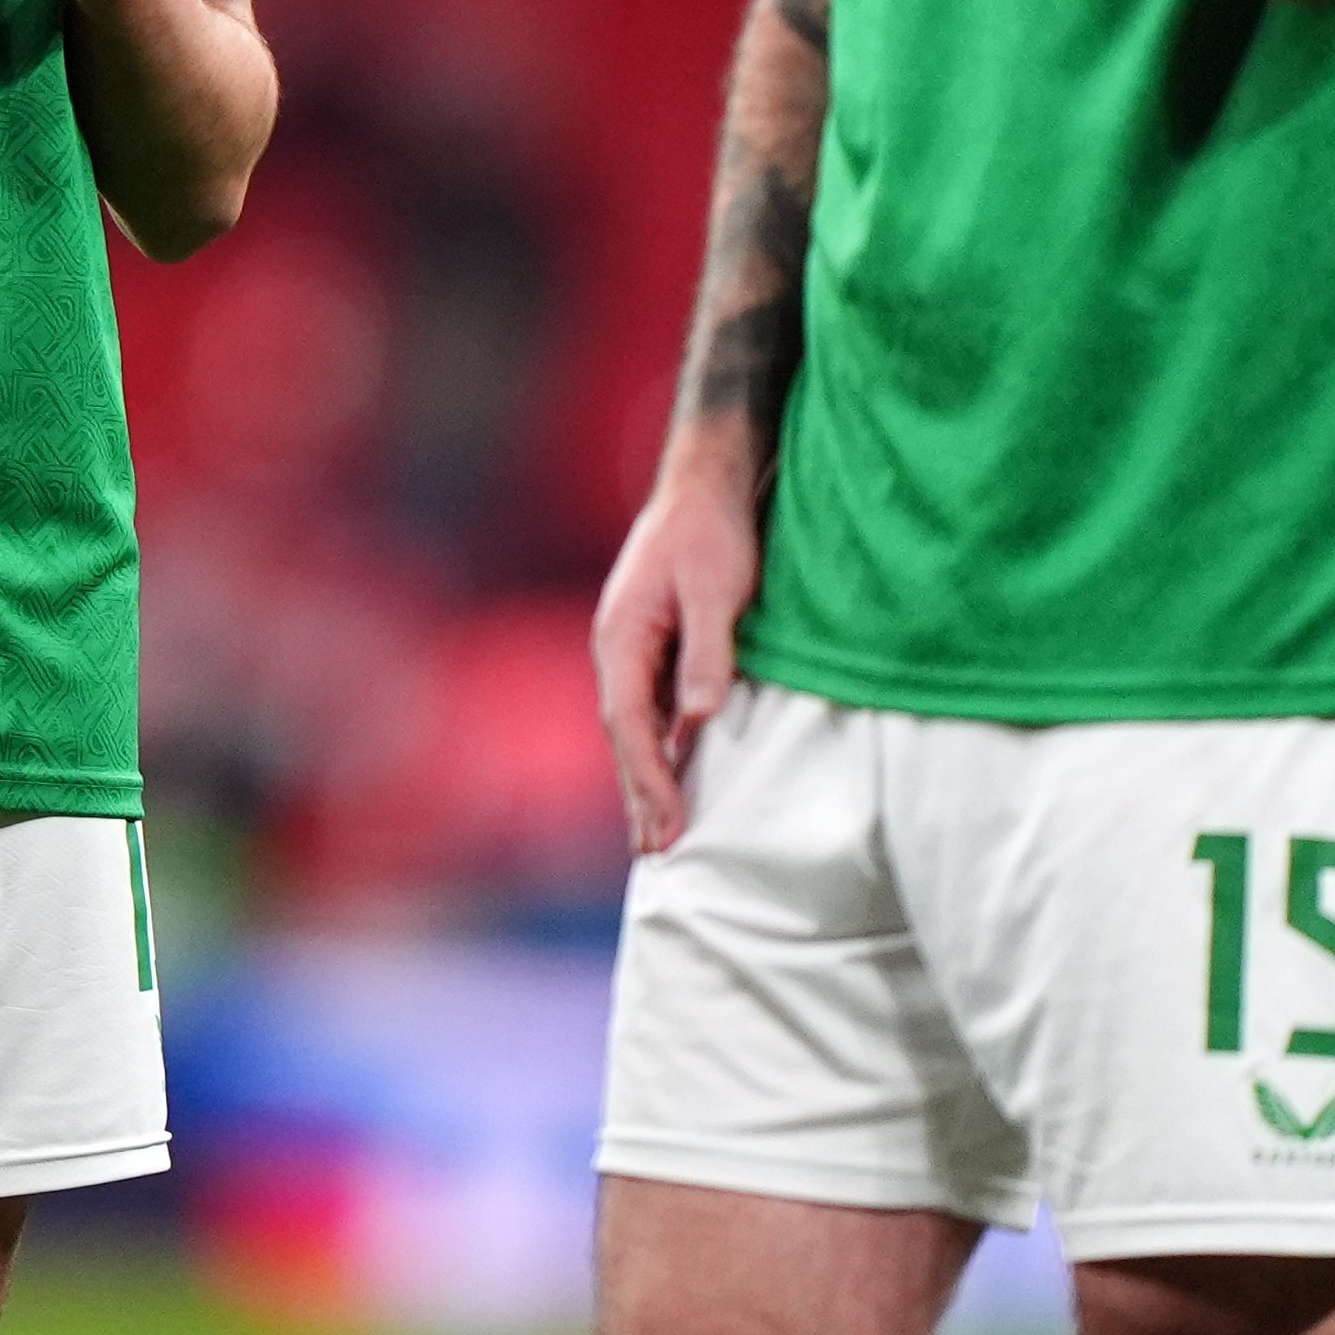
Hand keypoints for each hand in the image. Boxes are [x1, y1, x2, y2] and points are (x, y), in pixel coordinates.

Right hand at [594, 460, 762, 852]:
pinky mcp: (655, 644)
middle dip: (639, 793)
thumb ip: (709, 653)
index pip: (628, 723)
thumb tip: (700, 718)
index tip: (667, 825)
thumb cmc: (711, 531)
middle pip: (624, 735)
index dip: (648, 778)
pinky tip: (675, 774)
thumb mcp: (718, 589)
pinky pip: (651, 709)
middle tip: (655, 853)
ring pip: (635, 726)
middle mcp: (616, 647)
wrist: (706, 481)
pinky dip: (660, 749)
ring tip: (657, 834)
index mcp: (620, 636)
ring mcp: (632, 647)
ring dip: (646, 778)